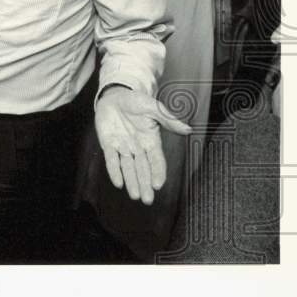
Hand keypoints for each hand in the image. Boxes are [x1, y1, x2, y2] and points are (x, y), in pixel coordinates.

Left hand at [94, 86, 191, 204]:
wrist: (114, 96)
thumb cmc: (135, 101)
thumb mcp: (152, 107)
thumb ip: (168, 119)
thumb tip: (187, 129)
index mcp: (151, 140)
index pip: (156, 160)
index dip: (157, 172)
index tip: (158, 185)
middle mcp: (138, 147)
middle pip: (143, 169)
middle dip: (145, 184)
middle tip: (148, 200)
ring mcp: (123, 147)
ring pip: (128, 168)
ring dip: (132, 182)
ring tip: (135, 196)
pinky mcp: (108, 144)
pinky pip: (111, 160)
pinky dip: (114, 171)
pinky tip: (118, 183)